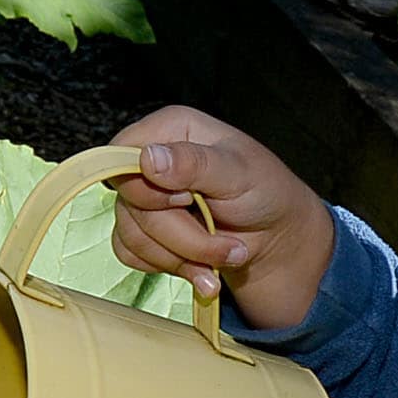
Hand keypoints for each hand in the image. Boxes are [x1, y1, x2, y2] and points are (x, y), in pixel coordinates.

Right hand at [102, 106, 338, 334]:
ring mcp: (146, 198)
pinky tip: (202, 268)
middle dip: (181, 234)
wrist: (275, 237)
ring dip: (183, 257)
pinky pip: (131, 255)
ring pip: (132, 235)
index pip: (122, 152)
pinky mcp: (145, 231)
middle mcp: (152, 160)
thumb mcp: (238, 173)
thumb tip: (149, 159)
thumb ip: (194, 164)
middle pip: (131, 203)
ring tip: (226, 254)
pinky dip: (170, 267)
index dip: (146, 184)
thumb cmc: (264, 193)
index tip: (188, 198)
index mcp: (171, 129)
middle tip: (226, 241)